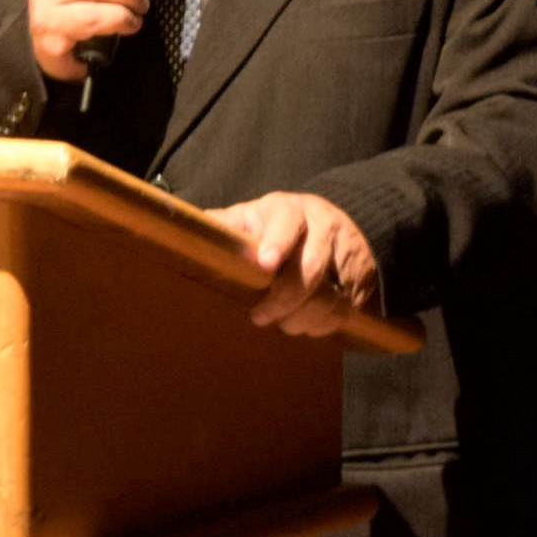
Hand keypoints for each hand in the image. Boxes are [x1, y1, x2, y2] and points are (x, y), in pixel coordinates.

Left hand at [206, 192, 378, 336]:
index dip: (277, 242)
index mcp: (289, 210)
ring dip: (303, 319)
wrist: (336, 222)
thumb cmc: (277, 225)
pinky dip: (323, 325)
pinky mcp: (359, 281)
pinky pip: (344, 310)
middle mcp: (321, 229)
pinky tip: (307, 326)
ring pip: (329, 296)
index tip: (264, 264)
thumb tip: (177, 229)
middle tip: (260, 317)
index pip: (286, 222)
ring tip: (284, 325)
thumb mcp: (251, 216)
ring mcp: (344, 255)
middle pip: (309, 268)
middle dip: (284, 300)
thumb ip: (223, 226)